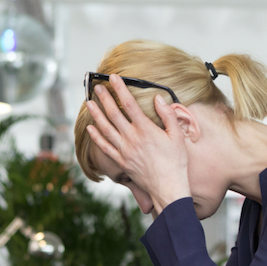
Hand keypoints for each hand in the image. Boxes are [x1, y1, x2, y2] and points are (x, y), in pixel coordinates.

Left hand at [85, 75, 192, 212]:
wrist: (168, 188)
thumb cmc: (176, 163)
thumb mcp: (177, 136)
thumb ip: (167, 115)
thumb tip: (158, 99)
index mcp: (146, 130)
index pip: (129, 104)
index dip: (120, 89)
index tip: (113, 78)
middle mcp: (132, 139)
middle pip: (114, 114)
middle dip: (105, 98)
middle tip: (97, 87)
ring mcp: (124, 151)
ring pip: (106, 129)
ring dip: (96, 114)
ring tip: (89, 103)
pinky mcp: (121, 162)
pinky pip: (105, 147)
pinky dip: (96, 137)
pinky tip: (90, 128)